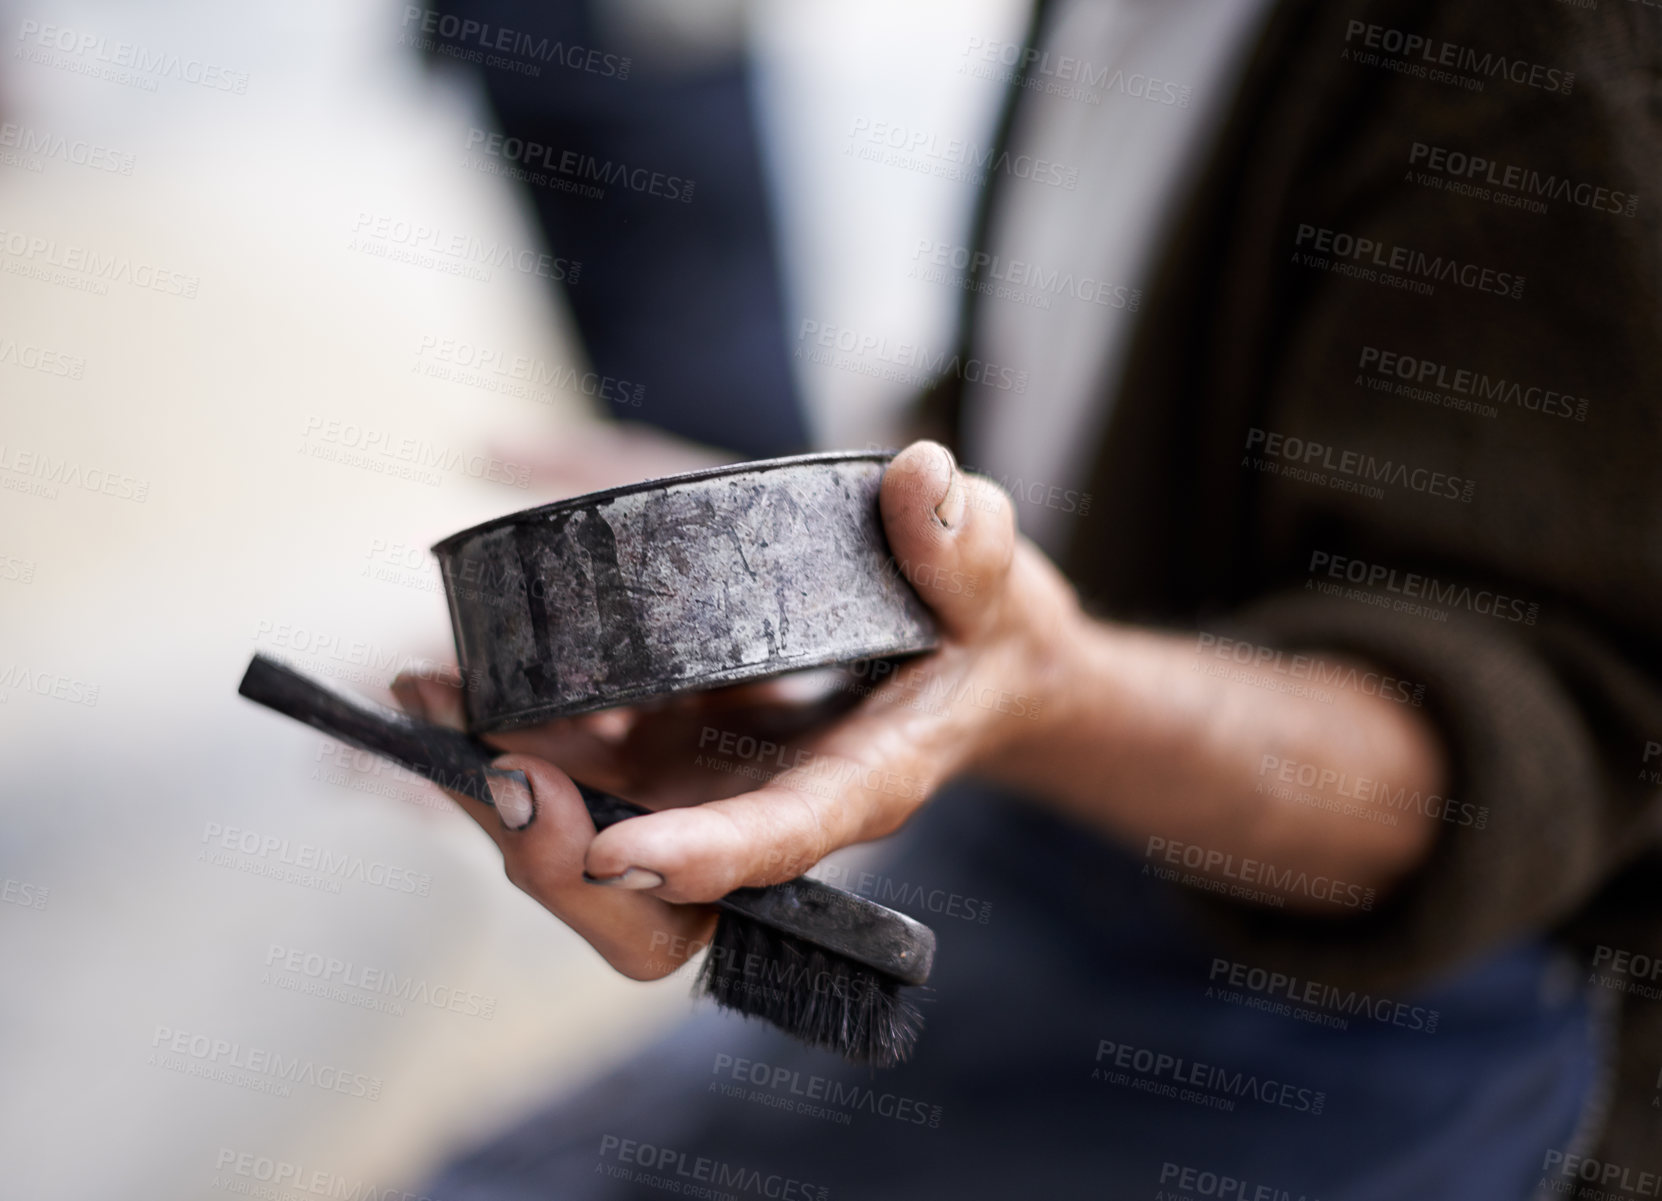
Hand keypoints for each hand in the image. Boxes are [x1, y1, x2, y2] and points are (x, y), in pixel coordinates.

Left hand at [393, 441, 1080, 977]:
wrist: (963, 662)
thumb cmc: (983, 637)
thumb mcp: (997, 585)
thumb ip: (969, 545)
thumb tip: (919, 478)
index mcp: (856, 784)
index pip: (778, 840)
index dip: (698, 857)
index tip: (615, 850)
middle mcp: (761, 803)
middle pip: (646, 883)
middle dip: (554, 848)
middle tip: (489, 759)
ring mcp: (703, 784)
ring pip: (583, 837)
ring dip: (496, 786)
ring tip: (434, 691)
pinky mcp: (666, 749)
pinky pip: (567, 771)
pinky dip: (502, 736)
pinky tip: (455, 673)